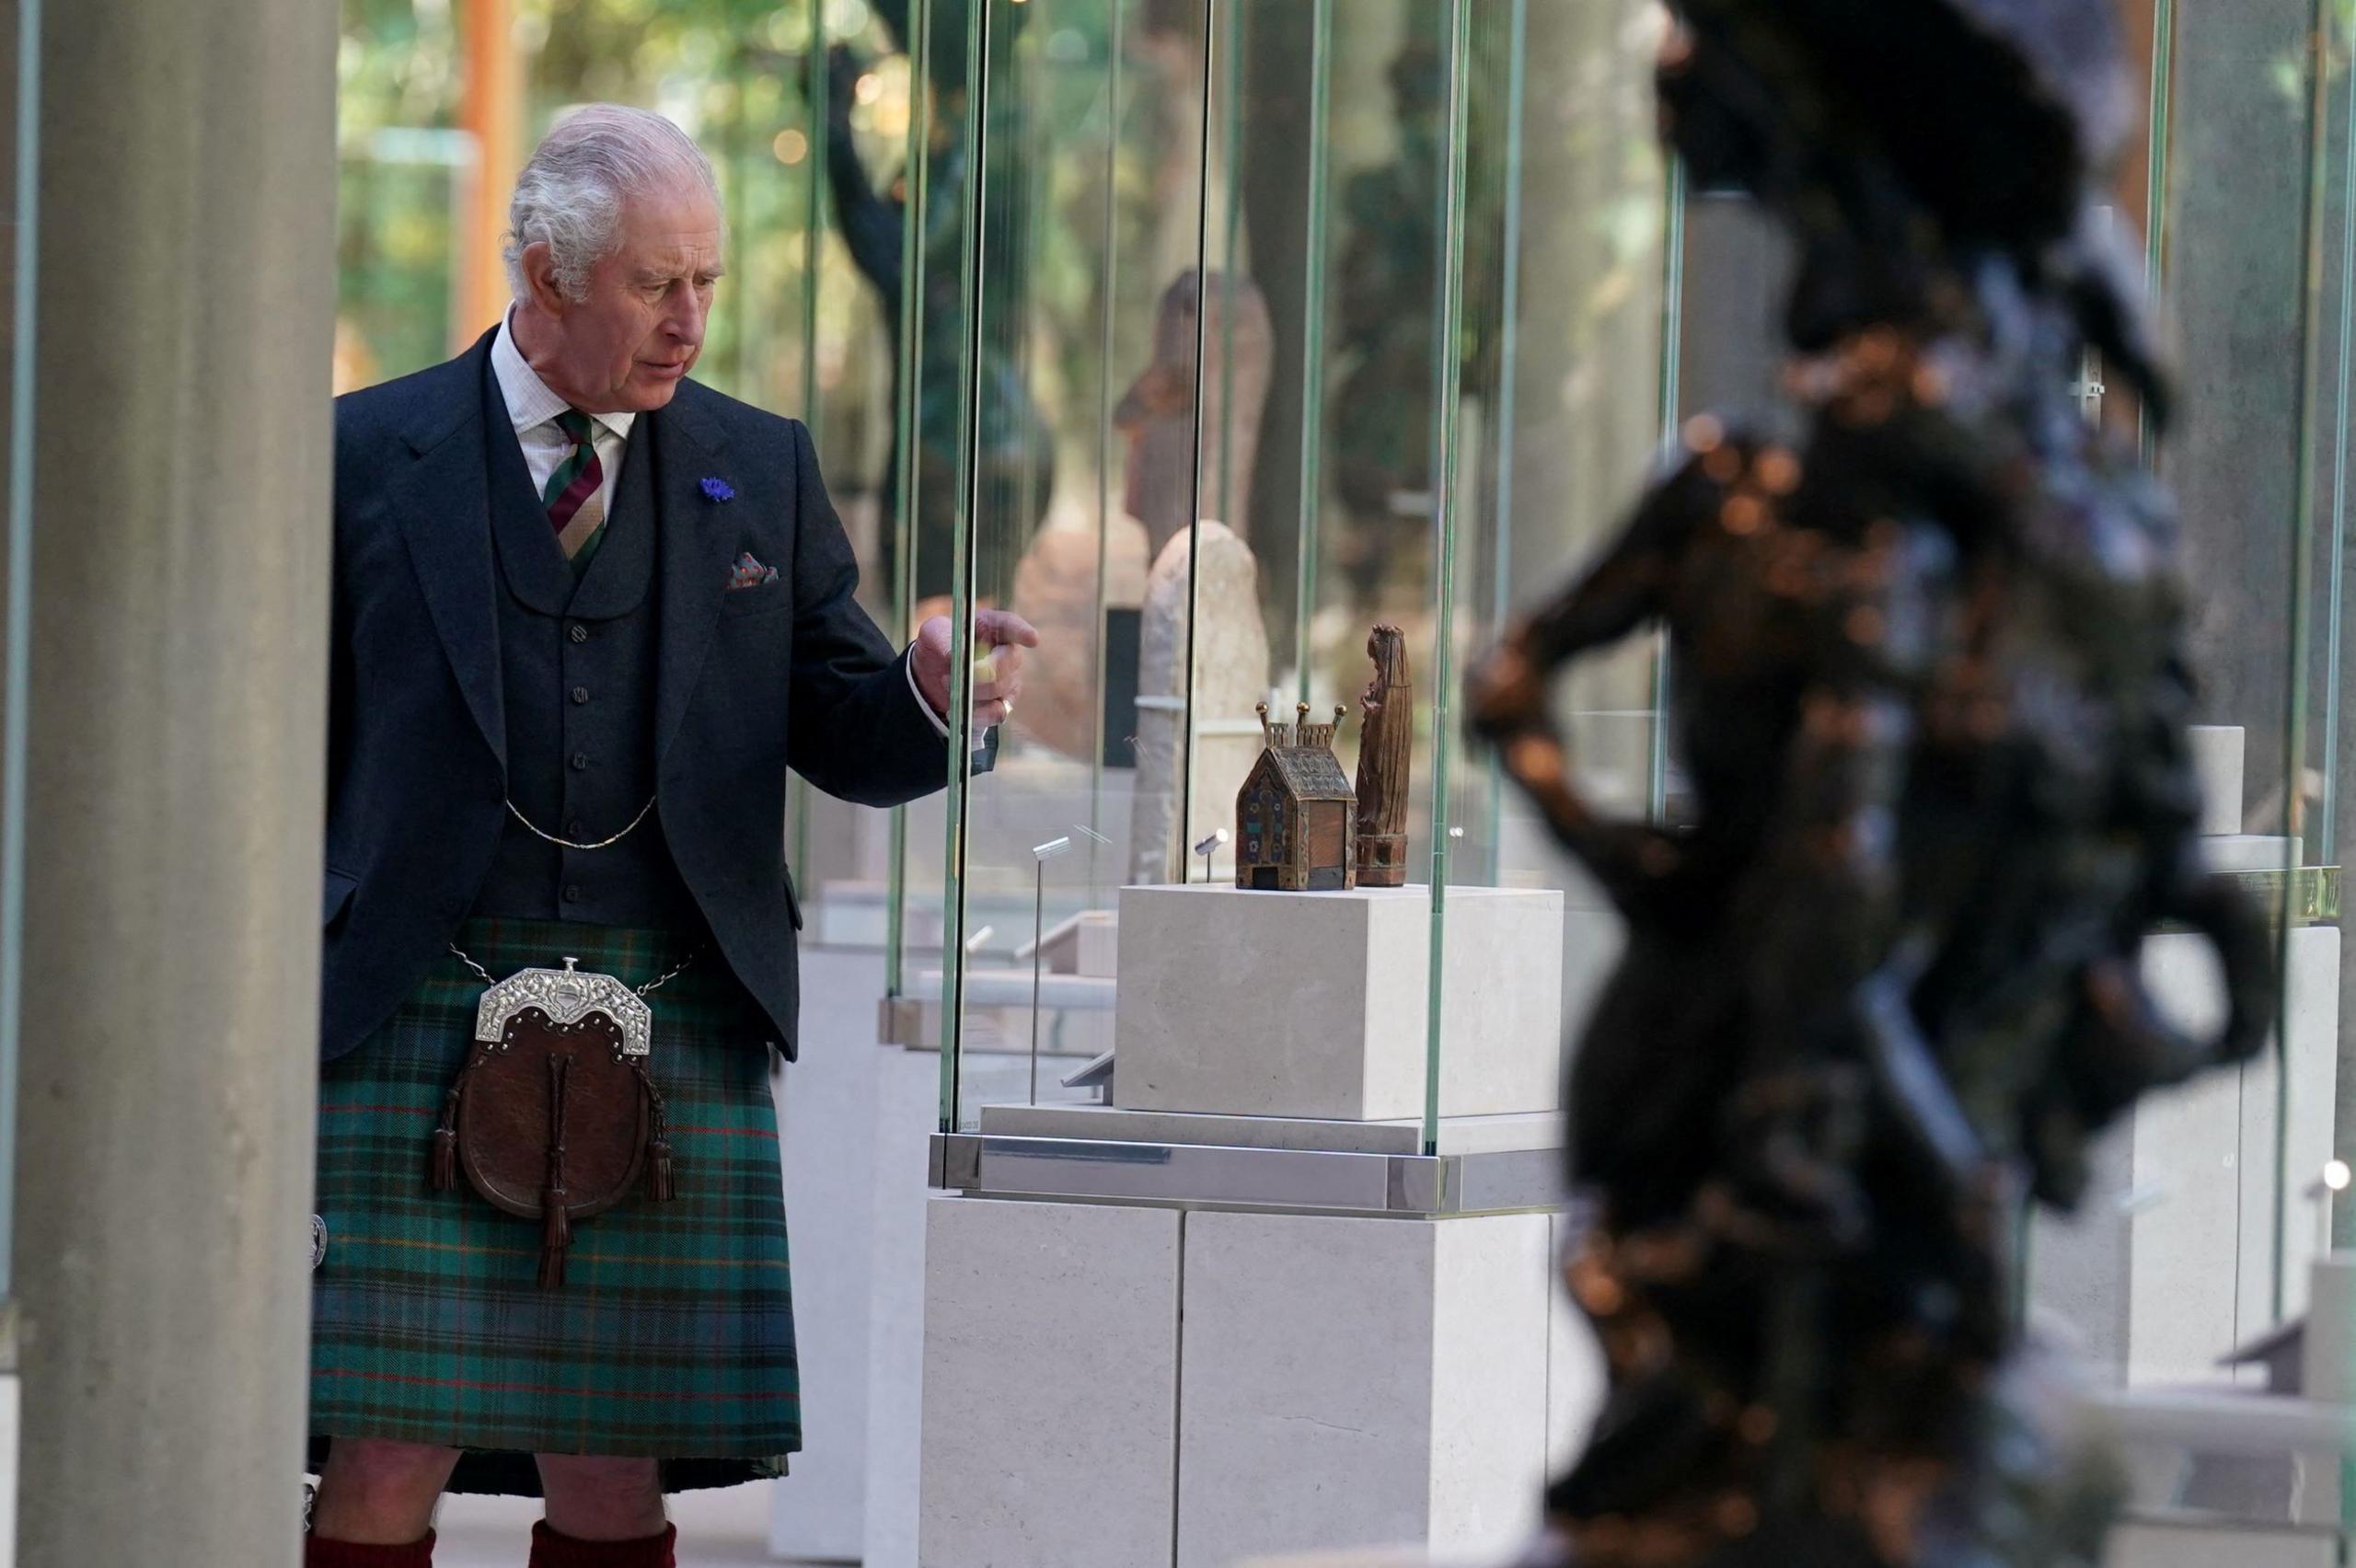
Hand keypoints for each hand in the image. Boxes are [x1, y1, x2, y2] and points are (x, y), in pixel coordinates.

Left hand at [913, 609, 1039, 728]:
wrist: (932, 674)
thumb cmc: (939, 644)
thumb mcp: (933, 633)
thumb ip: (942, 638)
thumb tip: (953, 655)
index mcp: (993, 626)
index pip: (1012, 626)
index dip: (1023, 632)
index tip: (1031, 639)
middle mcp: (1007, 652)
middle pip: (1008, 661)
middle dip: (982, 670)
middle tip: (952, 673)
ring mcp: (1008, 679)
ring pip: (999, 688)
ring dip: (970, 690)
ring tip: (947, 684)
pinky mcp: (1002, 703)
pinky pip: (998, 713)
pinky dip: (978, 714)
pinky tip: (958, 710)